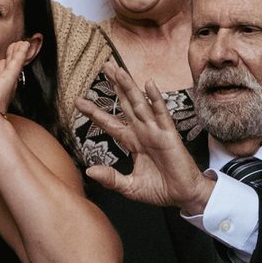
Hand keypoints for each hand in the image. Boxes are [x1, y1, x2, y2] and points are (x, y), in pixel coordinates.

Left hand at [0, 37, 31, 139]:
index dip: (1, 71)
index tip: (2, 63)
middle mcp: (2, 93)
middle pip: (9, 71)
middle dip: (12, 59)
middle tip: (16, 48)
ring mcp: (7, 85)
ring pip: (14, 65)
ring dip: (17, 53)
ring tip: (21, 42)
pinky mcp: (9, 78)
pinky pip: (16, 62)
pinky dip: (21, 52)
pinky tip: (24, 43)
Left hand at [80, 62, 212, 211]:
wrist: (183, 196)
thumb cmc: (160, 190)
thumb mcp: (129, 187)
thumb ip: (111, 178)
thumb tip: (89, 171)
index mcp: (133, 142)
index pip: (110, 123)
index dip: (95, 112)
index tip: (78, 101)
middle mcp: (143, 132)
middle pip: (126, 104)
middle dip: (115, 86)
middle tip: (104, 66)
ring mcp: (156, 131)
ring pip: (140, 104)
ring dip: (129, 86)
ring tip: (118, 69)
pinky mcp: (169, 135)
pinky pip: (161, 114)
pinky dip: (155, 99)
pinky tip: (149, 84)